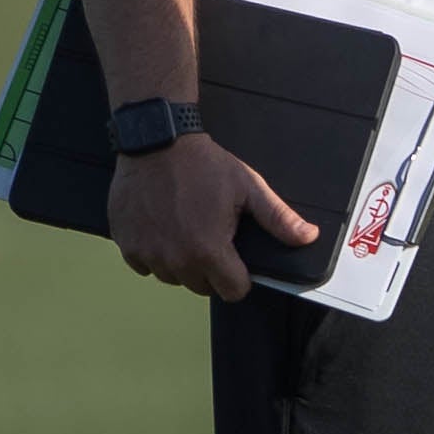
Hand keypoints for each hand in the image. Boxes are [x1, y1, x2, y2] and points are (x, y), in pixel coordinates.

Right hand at [108, 130, 312, 302]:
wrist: (156, 143)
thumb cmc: (202, 165)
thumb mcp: (249, 188)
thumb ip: (278, 218)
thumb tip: (307, 236)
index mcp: (208, 250)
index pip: (232, 291)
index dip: (241, 278)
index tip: (238, 261)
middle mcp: (175, 259)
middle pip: (202, 287)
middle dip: (212, 270)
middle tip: (212, 237)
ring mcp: (146, 253)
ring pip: (173, 277)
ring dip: (182, 263)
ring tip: (188, 229)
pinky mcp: (125, 244)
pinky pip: (145, 265)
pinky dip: (155, 253)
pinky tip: (164, 228)